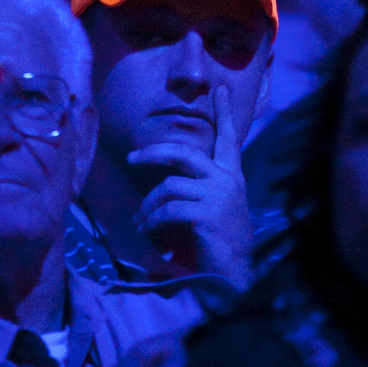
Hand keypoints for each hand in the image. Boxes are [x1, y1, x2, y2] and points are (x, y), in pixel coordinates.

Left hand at [128, 84, 254, 288]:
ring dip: (148, 205)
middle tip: (132, 157)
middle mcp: (228, 180)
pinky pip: (167, 210)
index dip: (225, 113)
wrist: (236, 277)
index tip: (221, 89)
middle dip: (154, 152)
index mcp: (233, 177)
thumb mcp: (219, 209)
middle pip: (184, 152)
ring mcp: (218, 195)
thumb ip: (203, 189)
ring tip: (139, 221)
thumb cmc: (224, 246)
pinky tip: (148, 233)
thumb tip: (170, 182)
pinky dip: (152, 221)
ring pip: (169, 186)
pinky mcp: (206, 213)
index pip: (229, 138)